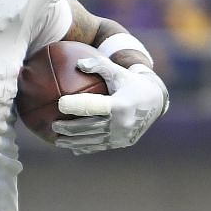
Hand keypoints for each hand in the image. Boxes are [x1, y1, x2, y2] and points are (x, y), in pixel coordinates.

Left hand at [52, 55, 168, 153]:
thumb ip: (99, 65)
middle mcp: (122, 123)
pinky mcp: (122, 143)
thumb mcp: (118, 71)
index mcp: (120, 105)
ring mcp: (122, 136)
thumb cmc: (131, 83)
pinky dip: (85, 147)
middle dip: (68, 128)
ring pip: (92, 141)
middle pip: (88, 127)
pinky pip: (100, 147)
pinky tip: (72, 147)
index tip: (59, 103)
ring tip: (57, 140)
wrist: (156, 102)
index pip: (92, 106)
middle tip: (53, 125)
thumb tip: (78, 63)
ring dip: (73, 142)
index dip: (74, 105)